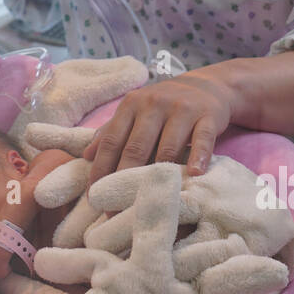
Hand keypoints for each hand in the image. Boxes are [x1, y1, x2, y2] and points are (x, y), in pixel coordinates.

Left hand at [84, 65, 245, 185]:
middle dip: (124, 179)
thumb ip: (111, 131)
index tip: (94, 194)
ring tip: (150, 201)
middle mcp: (153, 104)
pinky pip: (202, 138)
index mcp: (131, 105)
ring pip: (168, 146)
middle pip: (136, 147)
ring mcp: (181, 109)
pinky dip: (198, 156)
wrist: (207, 85)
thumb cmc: (164, 104)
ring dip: (159, 175)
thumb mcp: (136, 111)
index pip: (111, 140)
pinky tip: (194, 175)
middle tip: (117, 208)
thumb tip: (86, 155)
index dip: (101, 169)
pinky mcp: (207, 115)